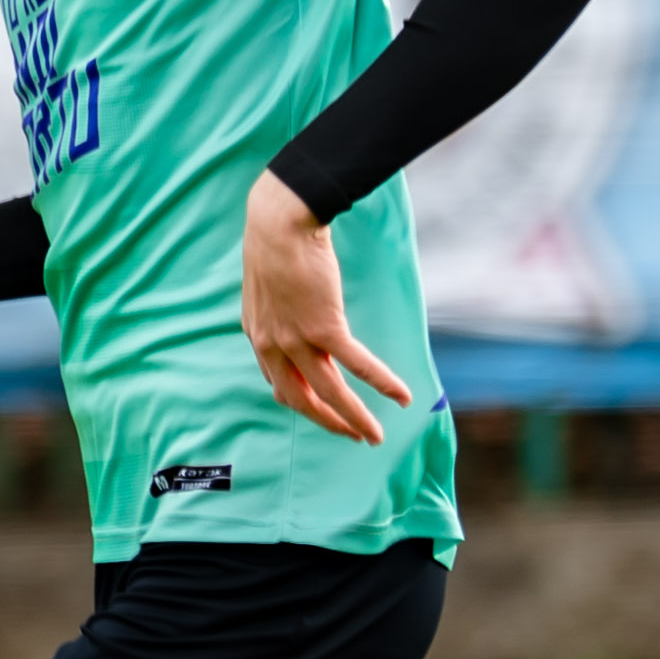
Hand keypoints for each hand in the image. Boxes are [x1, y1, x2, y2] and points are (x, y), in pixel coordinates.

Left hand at [240, 173, 411, 444]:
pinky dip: (382, 383)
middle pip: (301, 399)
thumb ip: (277, 303)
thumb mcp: (266, 279)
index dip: (301, 400)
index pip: (278, 381)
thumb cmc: (275, 239)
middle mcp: (272, 345)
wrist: (280, 222)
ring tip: (375, 436)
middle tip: (352, 435)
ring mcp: (296, 340)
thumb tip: (298, 300)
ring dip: (355, 418)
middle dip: (328, 421)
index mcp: (257, 334)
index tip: (320, 408)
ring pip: (330, 392)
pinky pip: (358, 366)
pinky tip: (402, 395)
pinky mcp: (323, 328)